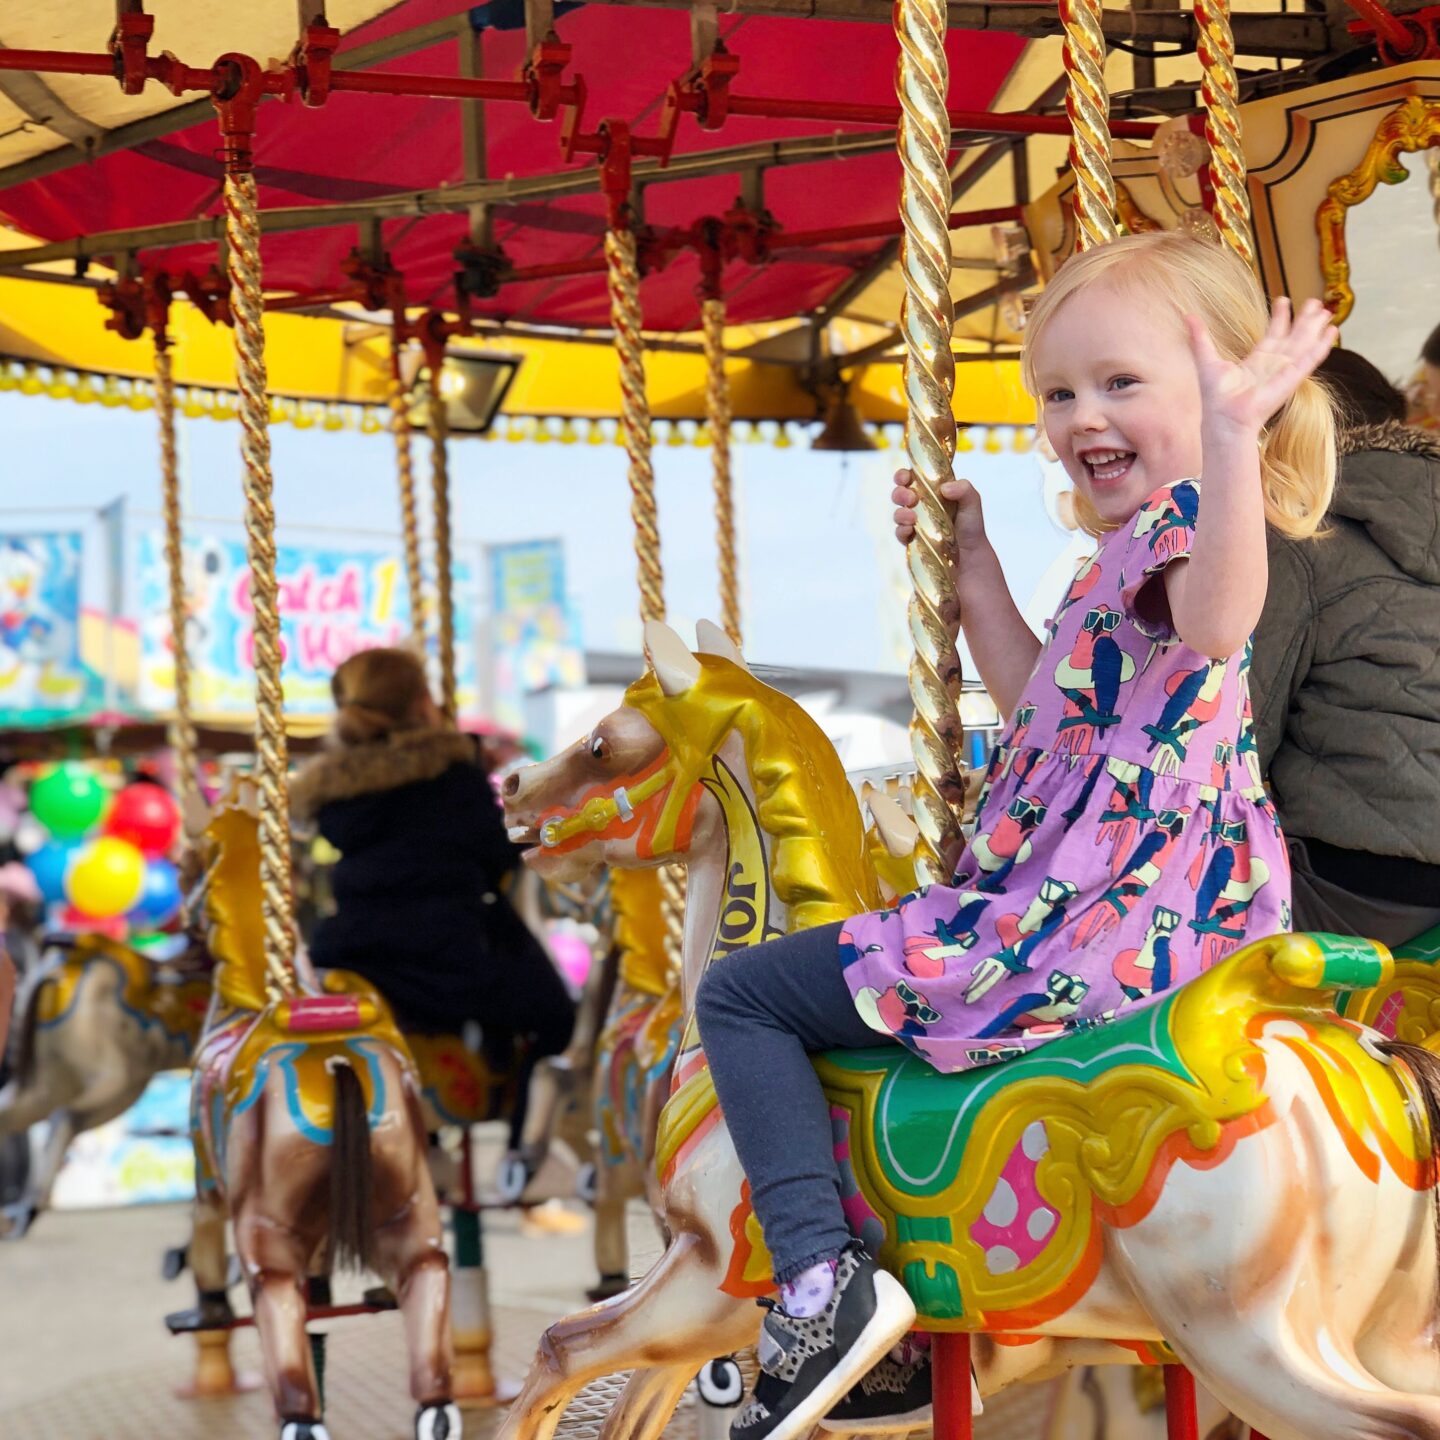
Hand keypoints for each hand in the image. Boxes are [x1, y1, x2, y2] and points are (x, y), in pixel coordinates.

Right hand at [892, 468, 988, 551]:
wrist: (972, 556)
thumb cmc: (971, 526)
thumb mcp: (972, 502)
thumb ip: (964, 489)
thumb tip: (944, 488)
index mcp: (931, 492)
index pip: (912, 478)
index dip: (904, 475)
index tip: (905, 477)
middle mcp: (920, 506)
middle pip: (900, 494)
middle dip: (899, 493)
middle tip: (910, 498)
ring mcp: (914, 524)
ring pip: (898, 514)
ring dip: (900, 513)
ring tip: (912, 517)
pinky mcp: (912, 541)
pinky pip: (900, 534)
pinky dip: (902, 531)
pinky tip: (910, 530)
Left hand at [1186, 297, 1336, 439]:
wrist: (1224, 417)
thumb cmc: (1215, 396)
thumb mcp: (1207, 360)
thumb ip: (1200, 338)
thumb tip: (1187, 316)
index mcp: (1256, 361)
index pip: (1272, 335)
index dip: (1279, 318)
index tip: (1283, 300)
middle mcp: (1272, 366)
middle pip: (1292, 338)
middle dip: (1303, 320)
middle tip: (1314, 301)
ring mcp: (1284, 371)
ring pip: (1303, 344)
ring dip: (1315, 328)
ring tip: (1326, 311)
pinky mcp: (1292, 378)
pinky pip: (1310, 359)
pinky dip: (1321, 346)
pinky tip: (1331, 332)